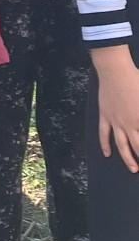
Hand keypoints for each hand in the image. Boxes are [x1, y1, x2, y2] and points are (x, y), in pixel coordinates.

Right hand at [91, 45, 138, 171]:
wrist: (115, 71)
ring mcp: (115, 122)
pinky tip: (107, 153)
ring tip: (133, 169)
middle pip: (137, 148)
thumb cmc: (136, 80)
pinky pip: (104, 134)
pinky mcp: (105, 116)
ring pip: (122, 145)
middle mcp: (129, 125)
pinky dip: (105, 144)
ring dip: (128, 158)